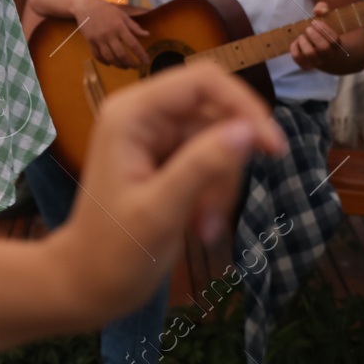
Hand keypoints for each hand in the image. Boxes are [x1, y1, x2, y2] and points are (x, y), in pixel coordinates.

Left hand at [46, 62, 286, 320]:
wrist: (89, 283)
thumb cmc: (114, 252)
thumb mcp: (161, 211)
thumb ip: (202, 166)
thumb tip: (247, 130)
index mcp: (132, 113)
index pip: (203, 80)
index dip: (245, 107)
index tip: (273, 149)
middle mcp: (143, 114)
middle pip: (216, 113)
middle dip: (228, 164)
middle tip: (216, 214)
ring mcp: (155, 136)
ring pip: (219, 141)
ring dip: (221, 188)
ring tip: (202, 229)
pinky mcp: (167, 158)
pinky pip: (211, 162)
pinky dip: (214, 194)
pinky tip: (199, 227)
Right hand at [75, 0, 150, 68]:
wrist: (85, 5)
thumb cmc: (106, 9)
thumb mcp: (122, 15)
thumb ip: (134, 26)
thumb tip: (147, 35)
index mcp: (119, 27)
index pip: (133, 44)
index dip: (141, 55)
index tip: (146, 62)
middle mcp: (109, 35)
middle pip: (121, 54)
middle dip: (130, 63)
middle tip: (135, 67)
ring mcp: (98, 39)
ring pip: (109, 57)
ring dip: (118, 65)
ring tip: (124, 67)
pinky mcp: (90, 41)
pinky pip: (97, 55)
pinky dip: (104, 62)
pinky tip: (110, 63)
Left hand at [289, 2, 344, 71]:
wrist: (323, 53)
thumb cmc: (323, 32)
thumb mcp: (326, 18)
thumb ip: (323, 8)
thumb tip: (317, 11)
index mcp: (336, 45)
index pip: (334, 40)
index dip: (324, 30)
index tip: (314, 22)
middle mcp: (328, 55)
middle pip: (323, 48)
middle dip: (314, 36)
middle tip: (308, 29)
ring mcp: (317, 61)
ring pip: (310, 54)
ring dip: (303, 42)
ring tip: (302, 36)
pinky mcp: (306, 65)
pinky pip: (298, 59)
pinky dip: (294, 49)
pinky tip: (296, 42)